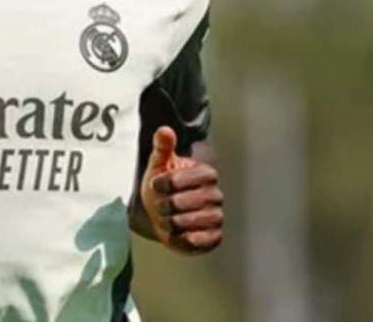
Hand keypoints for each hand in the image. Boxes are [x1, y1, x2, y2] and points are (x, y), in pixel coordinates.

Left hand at [139, 126, 224, 253]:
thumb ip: (162, 148)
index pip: (176, 181)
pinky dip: (178, 239)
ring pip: (183, 223)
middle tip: (159, 205)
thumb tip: (165, 130)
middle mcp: (216, 195)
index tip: (156, 185)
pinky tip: (175, 233)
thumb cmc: (163, 188)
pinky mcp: (214, 237)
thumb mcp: (159, 165)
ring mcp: (217, 217)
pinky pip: (193, 241)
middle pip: (177, 204)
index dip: (159, 184)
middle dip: (161, 206)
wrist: (166, 214)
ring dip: (167, 223)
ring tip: (166, 218)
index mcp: (206, 174)